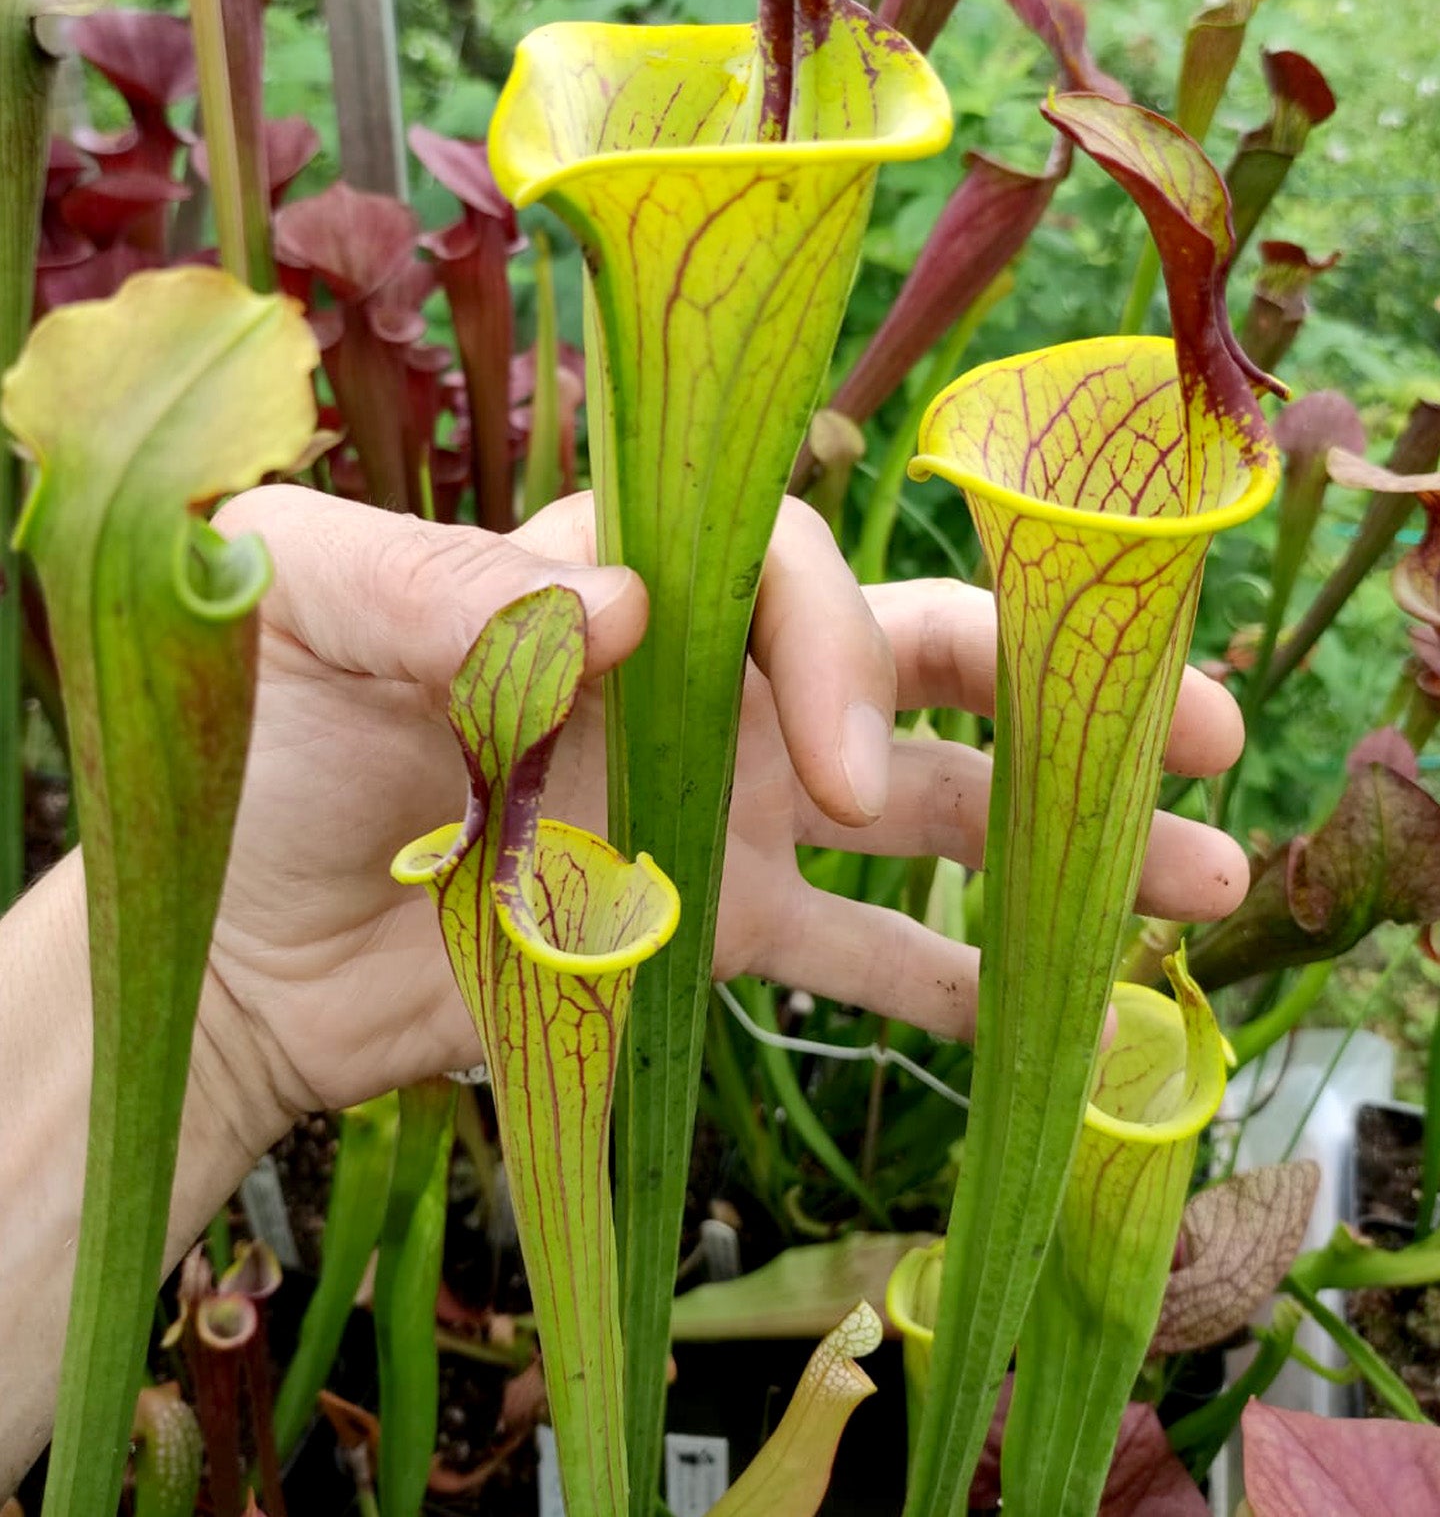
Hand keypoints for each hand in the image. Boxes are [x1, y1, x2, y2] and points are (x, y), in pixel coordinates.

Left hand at [206, 485, 1246, 1136]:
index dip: (849, 649)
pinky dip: (947, 976)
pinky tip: (1058, 1006)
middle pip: (907, 654)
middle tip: (1196, 724)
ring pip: (922, 808)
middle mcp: (696, 681)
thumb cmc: (250, 744)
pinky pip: (854, 952)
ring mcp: (718, 811)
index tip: (848, 775)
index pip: (786, 568)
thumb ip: (437, 587)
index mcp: (618, 573)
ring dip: (1055, 834)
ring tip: (1208, 876)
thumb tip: (631, 614)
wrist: (230, 942)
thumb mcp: (294, 610)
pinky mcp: (707, 933)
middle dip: (1051, 681)